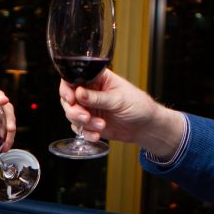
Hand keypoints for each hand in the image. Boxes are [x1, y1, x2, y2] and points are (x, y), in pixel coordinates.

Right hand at [57, 69, 184, 155]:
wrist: (146, 127)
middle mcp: (90, 93)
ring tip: (100, 125)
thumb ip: (97, 98)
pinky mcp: (90, 123)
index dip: (67, 88)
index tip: (71, 99)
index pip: (74, 78)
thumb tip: (78, 92)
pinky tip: (97, 135)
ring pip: (72, 114)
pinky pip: (79, 128)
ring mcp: (89, 108)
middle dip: (74, 110)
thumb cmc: (138, 106)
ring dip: (83, 123)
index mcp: (97, 79)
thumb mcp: (118, 100)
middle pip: (68, 98)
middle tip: (86, 117)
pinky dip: (86, 133)